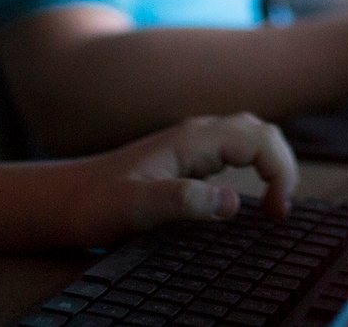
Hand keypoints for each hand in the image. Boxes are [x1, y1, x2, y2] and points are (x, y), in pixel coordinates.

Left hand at [64, 113, 298, 244]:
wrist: (65, 200)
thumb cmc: (96, 204)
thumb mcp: (136, 207)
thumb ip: (182, 201)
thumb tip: (232, 202)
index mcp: (192, 140)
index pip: (260, 139)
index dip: (281, 171)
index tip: (276, 214)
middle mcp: (196, 135)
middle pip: (261, 132)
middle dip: (283, 166)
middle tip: (279, 213)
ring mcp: (191, 144)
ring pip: (250, 137)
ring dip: (271, 165)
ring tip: (273, 207)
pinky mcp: (186, 158)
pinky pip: (234, 150)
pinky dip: (255, 168)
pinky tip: (248, 197)